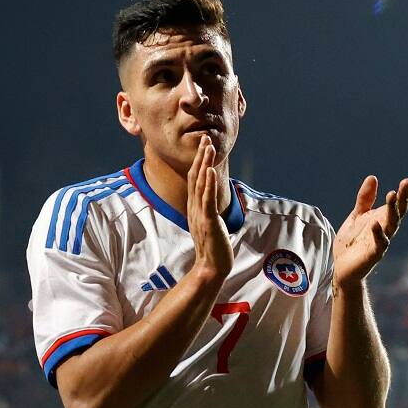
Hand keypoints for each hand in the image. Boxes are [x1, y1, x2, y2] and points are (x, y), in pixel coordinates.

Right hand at [187, 135, 232, 279]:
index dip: (199, 162)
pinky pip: (207, 200)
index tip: (204, 147)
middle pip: (196, 177)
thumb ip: (207, 211)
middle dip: (201, 157)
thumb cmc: (212, 248)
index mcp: (195, 208)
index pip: (195, 180)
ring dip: (204, 164)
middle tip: (205, 138)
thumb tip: (210, 202)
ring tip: (208, 147)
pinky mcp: (207, 222)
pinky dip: (208, 184)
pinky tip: (210, 170)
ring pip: (201, 184)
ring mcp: (200, 214)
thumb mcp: (208, 224)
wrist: (210, 268)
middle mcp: (195, 208)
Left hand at [333, 175, 407, 289]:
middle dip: (403, 197)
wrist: (342, 268)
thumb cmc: (351, 243)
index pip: (397, 205)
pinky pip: (379, 244)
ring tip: (392, 194)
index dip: (405, 193)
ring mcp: (380, 243)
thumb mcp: (357, 216)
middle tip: (407, 182)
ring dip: (393, 210)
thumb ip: (365, 199)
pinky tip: (375, 223)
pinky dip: (378, 234)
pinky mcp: (372, 255)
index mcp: (382, 220)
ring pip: (391, 225)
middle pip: (397, 212)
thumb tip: (373, 177)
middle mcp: (385, 230)